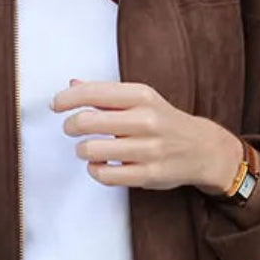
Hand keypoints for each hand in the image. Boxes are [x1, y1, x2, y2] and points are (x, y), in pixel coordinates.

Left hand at [50, 77, 242, 193]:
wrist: (203, 148)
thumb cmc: (165, 121)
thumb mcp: (142, 99)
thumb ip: (107, 94)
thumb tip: (72, 85)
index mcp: (142, 95)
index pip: (92, 93)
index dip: (66, 99)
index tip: (56, 106)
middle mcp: (146, 120)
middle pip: (86, 122)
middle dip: (70, 126)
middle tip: (71, 128)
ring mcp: (148, 149)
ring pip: (91, 150)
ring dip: (82, 150)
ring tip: (87, 148)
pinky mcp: (148, 174)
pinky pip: (104, 174)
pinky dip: (95, 170)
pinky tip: (100, 164)